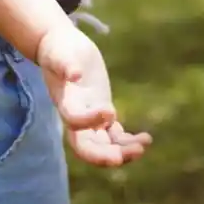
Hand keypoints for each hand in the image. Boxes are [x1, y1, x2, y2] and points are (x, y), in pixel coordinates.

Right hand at [36, 24, 152, 166]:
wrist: (61, 48)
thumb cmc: (58, 49)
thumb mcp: (58, 52)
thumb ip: (64, 64)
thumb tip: (74, 74)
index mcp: (64, 101)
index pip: (73, 120)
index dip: (90, 120)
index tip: (111, 111)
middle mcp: (75, 115)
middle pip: (86, 147)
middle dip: (106, 154)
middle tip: (133, 151)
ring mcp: (89, 116)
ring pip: (103, 145)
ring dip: (123, 151)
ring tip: (145, 143)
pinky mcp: (102, 112)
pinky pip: (113, 135)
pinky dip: (127, 141)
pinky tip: (145, 139)